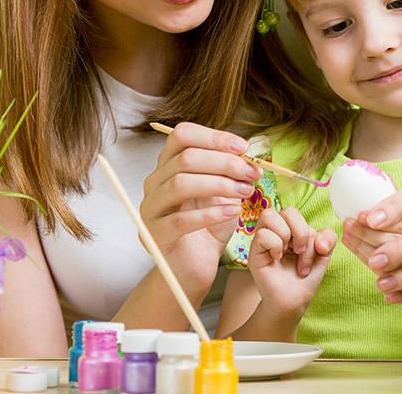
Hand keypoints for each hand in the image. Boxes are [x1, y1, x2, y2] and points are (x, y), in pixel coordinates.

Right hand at [138, 122, 262, 287]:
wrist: (194, 265)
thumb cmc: (209, 226)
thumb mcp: (223, 193)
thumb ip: (230, 171)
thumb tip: (248, 154)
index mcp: (168, 165)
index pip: (182, 135)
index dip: (214, 137)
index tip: (243, 147)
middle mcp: (154, 182)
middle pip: (185, 158)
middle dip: (224, 162)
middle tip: (251, 173)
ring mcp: (150, 208)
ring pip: (180, 183)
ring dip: (219, 184)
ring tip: (246, 193)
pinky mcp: (154, 235)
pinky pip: (180, 220)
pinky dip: (210, 214)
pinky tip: (232, 213)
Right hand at [247, 208, 335, 316]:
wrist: (293, 301)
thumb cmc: (304, 278)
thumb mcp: (323, 256)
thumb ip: (328, 239)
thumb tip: (319, 240)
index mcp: (292, 228)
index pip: (301, 213)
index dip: (312, 231)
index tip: (318, 251)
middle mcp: (277, 230)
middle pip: (288, 211)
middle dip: (302, 233)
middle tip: (301, 253)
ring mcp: (264, 239)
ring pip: (270, 215)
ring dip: (287, 237)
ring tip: (289, 255)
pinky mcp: (253, 251)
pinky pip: (263, 234)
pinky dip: (275, 246)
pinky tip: (277, 259)